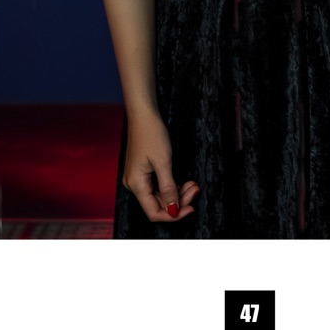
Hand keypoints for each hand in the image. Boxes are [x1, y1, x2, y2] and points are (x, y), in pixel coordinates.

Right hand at [122, 109, 199, 224]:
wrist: (143, 114)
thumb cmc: (151, 133)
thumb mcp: (163, 162)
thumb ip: (168, 188)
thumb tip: (173, 211)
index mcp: (136, 184)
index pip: (154, 212)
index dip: (173, 215)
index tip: (191, 208)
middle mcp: (134, 184)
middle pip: (158, 204)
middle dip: (179, 201)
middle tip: (195, 189)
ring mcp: (138, 178)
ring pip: (159, 196)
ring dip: (177, 193)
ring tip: (192, 185)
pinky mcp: (142, 172)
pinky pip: (158, 187)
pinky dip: (172, 186)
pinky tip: (184, 182)